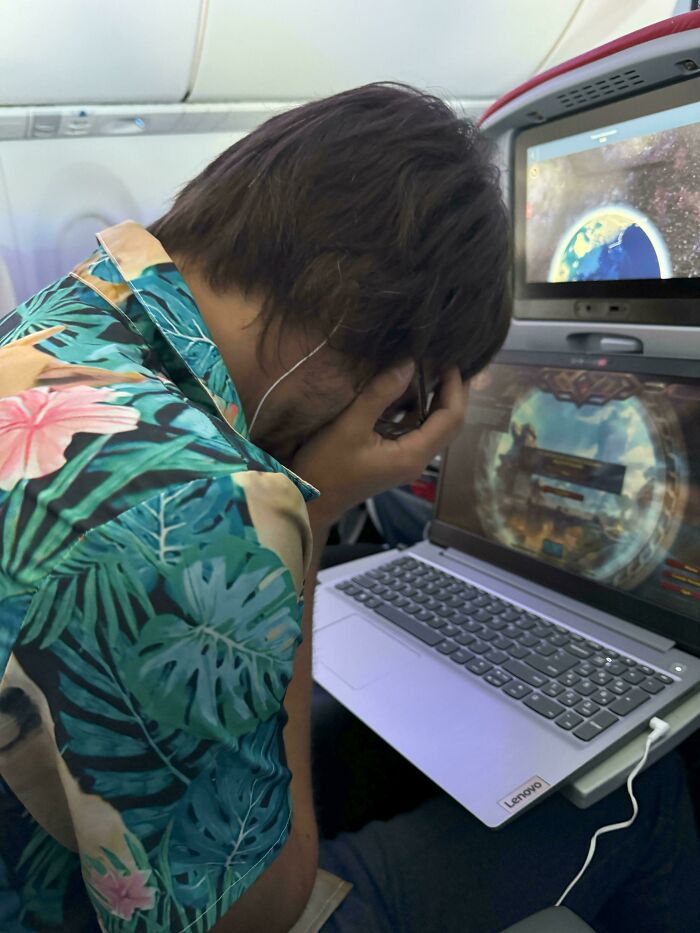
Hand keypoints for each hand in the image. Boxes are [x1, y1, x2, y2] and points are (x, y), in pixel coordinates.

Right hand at [291, 362, 467, 529]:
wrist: (308, 500)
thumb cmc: (325, 466)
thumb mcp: (349, 426)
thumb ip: (380, 394)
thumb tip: (409, 363)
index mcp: (412, 455)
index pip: (450, 419)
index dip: (455, 388)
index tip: (452, 360)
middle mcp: (416, 460)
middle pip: (448, 424)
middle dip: (452, 392)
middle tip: (448, 359)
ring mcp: (406, 461)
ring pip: (433, 427)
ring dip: (436, 399)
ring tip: (432, 367)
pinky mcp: (394, 458)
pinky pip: (416, 430)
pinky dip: (417, 408)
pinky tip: (409, 388)